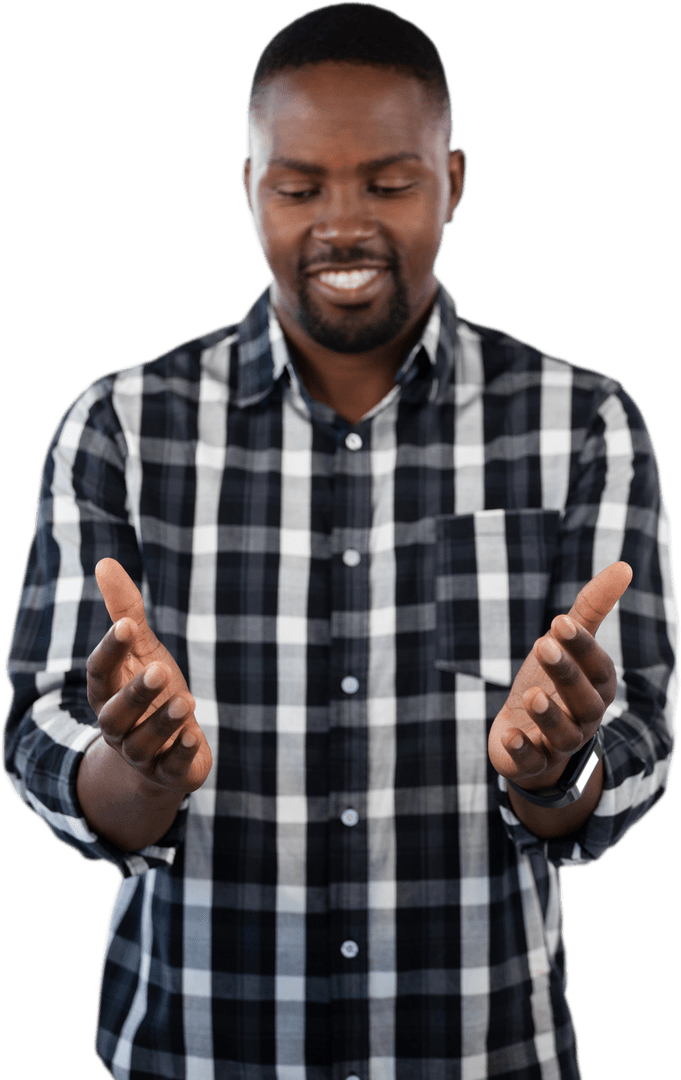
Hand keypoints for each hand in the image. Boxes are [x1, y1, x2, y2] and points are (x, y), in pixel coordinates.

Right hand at [86, 558, 211, 793]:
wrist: (163, 752)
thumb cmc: (150, 690)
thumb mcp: (142, 649)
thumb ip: (126, 610)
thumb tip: (105, 562)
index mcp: (108, 693)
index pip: (99, 673)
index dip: (109, 651)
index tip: (124, 626)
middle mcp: (118, 726)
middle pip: (115, 713)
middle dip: (135, 692)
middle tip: (159, 669)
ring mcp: (142, 753)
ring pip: (143, 742)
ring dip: (162, 722)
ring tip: (185, 700)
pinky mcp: (169, 772)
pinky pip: (170, 767)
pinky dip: (180, 753)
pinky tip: (194, 737)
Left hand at [488, 561, 631, 789]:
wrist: (527, 737)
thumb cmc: (552, 683)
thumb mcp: (565, 645)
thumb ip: (591, 608)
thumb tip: (624, 566)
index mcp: (596, 688)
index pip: (598, 668)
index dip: (582, 647)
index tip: (558, 622)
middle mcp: (584, 718)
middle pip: (585, 701)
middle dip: (567, 673)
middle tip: (542, 645)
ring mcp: (559, 744)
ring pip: (563, 735)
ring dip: (549, 716)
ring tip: (532, 694)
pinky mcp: (532, 763)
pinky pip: (531, 761)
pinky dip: (522, 750)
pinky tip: (509, 734)